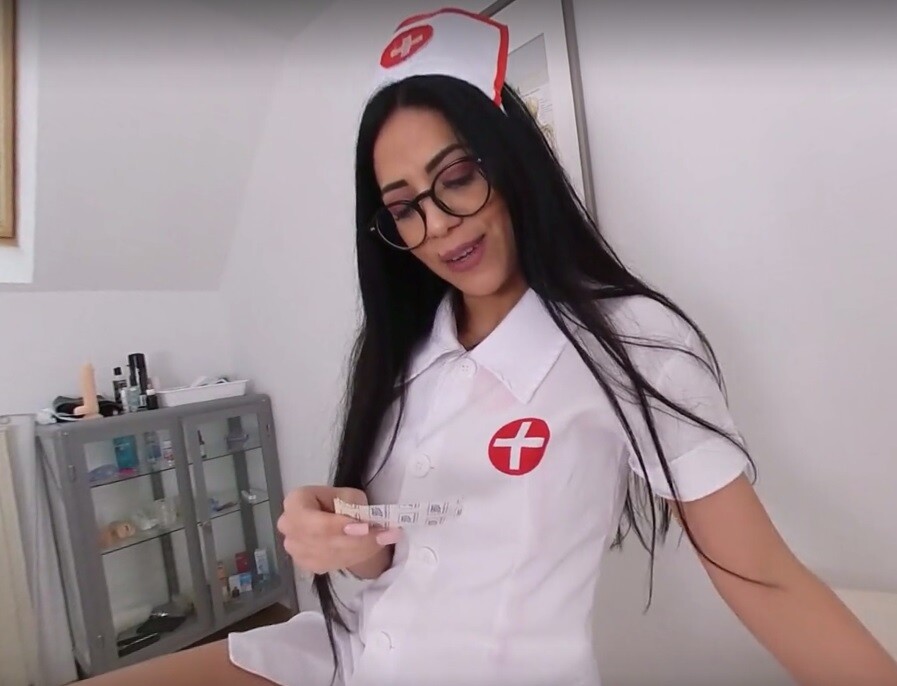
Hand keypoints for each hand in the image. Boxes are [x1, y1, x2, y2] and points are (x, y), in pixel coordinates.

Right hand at [277, 485, 400, 575]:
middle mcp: (288, 525)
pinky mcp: (304, 564)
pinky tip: (370, 547)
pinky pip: (331, 565)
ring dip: (360, 550)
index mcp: (295, 501)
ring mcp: (293, 548)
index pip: (314, 519)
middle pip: (322, 540)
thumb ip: (353, 507)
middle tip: (384, 536)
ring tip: (383, 539)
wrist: (337, 522)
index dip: (338, 526)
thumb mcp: (350, 496)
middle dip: (357, 540)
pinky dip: (355, 557)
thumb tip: (364, 525)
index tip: (365, 528)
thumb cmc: (341, 503)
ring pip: (330, 555)